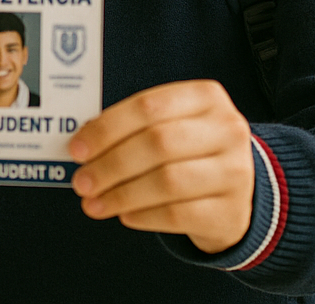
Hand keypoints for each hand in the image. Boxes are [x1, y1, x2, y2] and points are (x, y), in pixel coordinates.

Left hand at [69, 79, 254, 252]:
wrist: (238, 190)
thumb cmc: (187, 151)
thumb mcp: (168, 126)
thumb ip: (130, 128)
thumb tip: (80, 144)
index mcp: (205, 97)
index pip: (147, 107)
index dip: (106, 128)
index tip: (76, 149)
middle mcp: (228, 130)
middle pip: (158, 143)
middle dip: (110, 164)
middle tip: (81, 182)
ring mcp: (236, 172)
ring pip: (168, 181)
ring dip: (121, 194)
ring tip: (93, 203)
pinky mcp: (233, 211)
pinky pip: (179, 214)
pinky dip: (144, 216)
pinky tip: (124, 216)